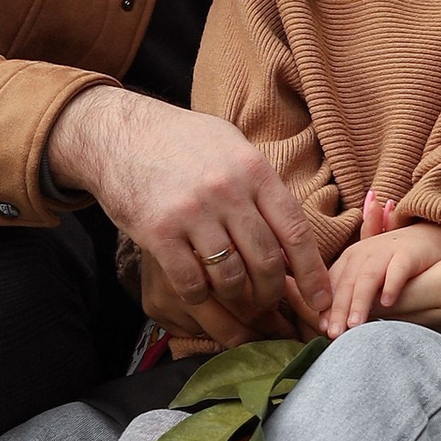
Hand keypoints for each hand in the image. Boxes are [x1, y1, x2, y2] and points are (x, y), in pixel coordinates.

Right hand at [46, 88, 334, 343]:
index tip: (321, 301)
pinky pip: (191, 284)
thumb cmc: (181, 141)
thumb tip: (292, 234)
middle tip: (272, 306)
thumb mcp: (231, 145)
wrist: (119, 134)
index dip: (312, 272)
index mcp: (253, 169)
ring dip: (240, 301)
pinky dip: (204, 300)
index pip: (295, 230)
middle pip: (266, 260)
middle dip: (274, 293)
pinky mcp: (158, 233)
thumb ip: (262, 184)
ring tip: (240, 304)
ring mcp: (191, 213)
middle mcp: (226, 191)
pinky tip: (206, 299)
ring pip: (231, 278)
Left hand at [323, 210, 440, 334]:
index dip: (327, 308)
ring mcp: (385, 252)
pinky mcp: (408, 253)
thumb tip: (333, 328)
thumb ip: (351, 297)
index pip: (333, 285)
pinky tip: (388, 303)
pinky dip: (391, 285)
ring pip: (368, 278)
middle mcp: (364, 254)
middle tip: (334, 334)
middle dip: (339, 310)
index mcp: (349, 259)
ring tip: (355, 325)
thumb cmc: (393, 263)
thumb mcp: (368, 277)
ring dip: (360, 302)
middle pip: (347, 283)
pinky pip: (398, 269)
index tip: (323, 330)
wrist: (429, 238)